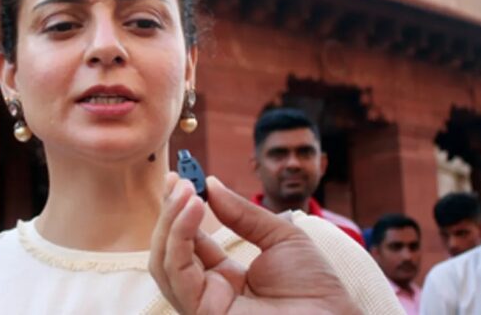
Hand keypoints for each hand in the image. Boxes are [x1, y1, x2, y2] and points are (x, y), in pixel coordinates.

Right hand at [149, 173, 359, 314]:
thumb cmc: (316, 290)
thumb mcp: (279, 237)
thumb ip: (242, 214)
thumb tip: (211, 184)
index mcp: (226, 277)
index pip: (190, 241)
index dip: (182, 210)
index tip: (182, 178)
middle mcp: (209, 291)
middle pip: (170, 250)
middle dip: (171, 211)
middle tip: (179, 179)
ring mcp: (203, 304)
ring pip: (164, 261)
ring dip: (171, 220)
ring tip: (186, 190)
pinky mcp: (203, 312)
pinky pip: (177, 273)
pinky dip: (178, 237)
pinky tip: (194, 208)